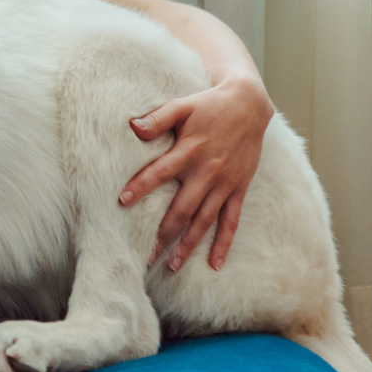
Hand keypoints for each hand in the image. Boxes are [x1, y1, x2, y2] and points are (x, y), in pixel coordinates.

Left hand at [120, 77, 274, 271]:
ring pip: (204, 221)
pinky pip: (231, 221)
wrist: (249, 106)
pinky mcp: (238, 190)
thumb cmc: (209, 106)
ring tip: (171, 265)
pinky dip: (224, 243)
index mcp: (189, 151)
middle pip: (182, 208)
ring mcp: (224, 184)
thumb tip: (133, 126)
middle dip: (162, 233)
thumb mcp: (182, 106)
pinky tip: (215, 264)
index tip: (122, 201)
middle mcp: (207, 172)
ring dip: (188, 244)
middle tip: (145, 255)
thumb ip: (158, 118)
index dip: (141, 186)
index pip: (160, 172)